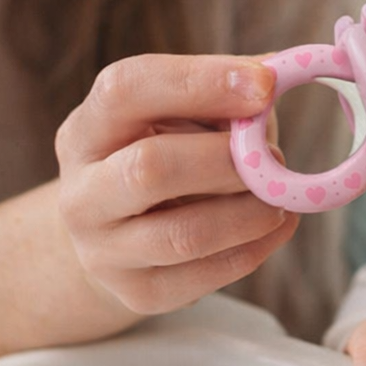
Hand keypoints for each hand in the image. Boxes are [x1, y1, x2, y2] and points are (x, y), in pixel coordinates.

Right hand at [56, 53, 298, 314]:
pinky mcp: (135, 294)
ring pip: (182, 234)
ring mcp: (101, 250)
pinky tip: (277, 225)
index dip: (200, 82)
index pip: (127, 88)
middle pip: (149, 167)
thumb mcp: (183, 114)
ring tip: (280, 195)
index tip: (265, 84)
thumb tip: (284, 72)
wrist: (119, 231)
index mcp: (88, 127)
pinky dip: (253, 248)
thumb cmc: (166, 152)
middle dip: (226, 159)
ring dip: (248, 211)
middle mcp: (81, 190)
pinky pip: (202, 278)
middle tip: (275, 155)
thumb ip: (226, 92)